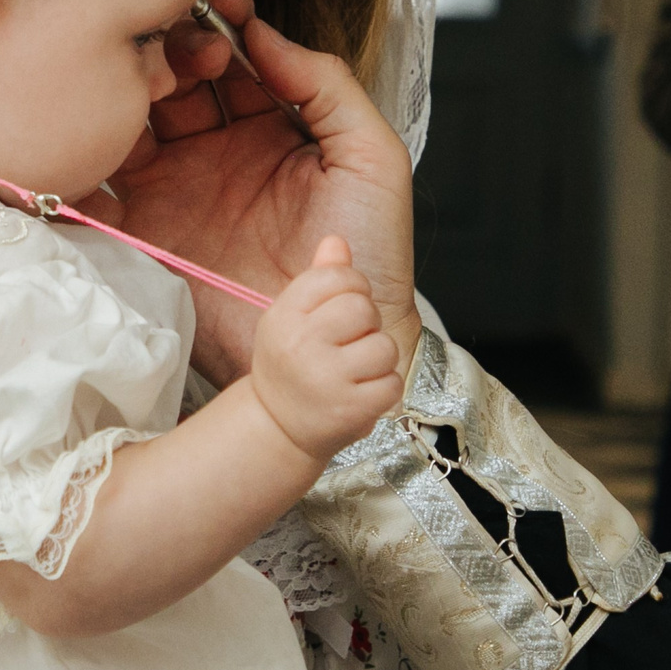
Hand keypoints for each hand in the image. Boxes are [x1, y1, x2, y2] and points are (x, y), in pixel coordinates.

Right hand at [108, 0, 420, 386]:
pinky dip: (85, 154)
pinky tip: (94, 126)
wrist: (335, 341)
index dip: (223, 27)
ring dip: (129, 89)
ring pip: (133, 118)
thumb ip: (327, 84)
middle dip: (172, 49)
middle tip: (180, 46)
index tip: (220, 6)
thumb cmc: (369, 253)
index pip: (233, 58)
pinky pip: (100, 184)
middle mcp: (216, 148)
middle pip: (175, 78)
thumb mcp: (370, 155)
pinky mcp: (143, 229)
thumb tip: (265, 33)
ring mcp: (175, 186)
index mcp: (270, 124)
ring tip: (141, 78)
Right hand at [250, 237, 402, 458]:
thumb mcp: (292, 317)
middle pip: (364, 307)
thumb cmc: (291, 365)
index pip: (336, 276)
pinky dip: (385, 388)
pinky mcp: (350, 410)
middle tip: (350, 342)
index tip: (343, 307)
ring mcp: (326, 380)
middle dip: (367, 323)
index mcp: (284, 316)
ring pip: (383, 346)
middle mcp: (301, 345)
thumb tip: (337, 241)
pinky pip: (392, 382)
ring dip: (378, 358)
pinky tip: (362, 393)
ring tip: (356, 370)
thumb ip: (319, 278)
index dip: (352, 287)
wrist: (278, 428)